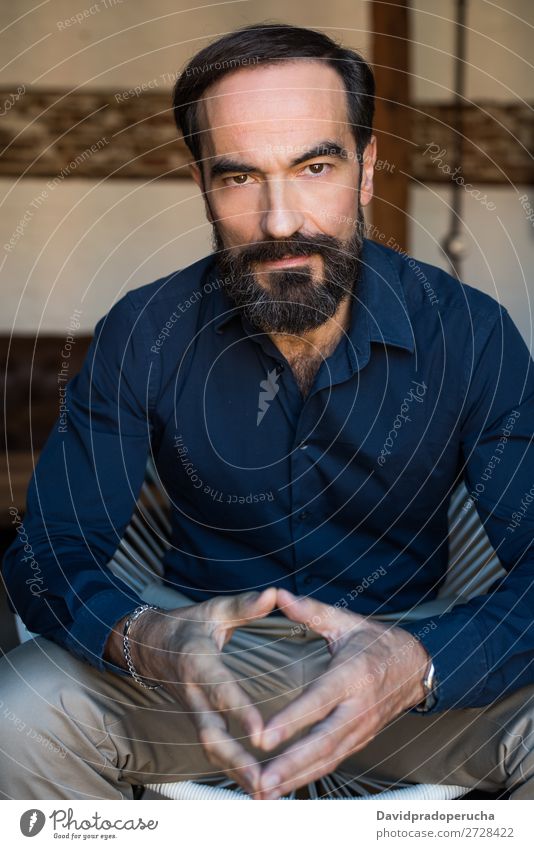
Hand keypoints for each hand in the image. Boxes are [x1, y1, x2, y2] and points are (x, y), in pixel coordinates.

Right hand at [105, 588, 276, 794]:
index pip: (221, 689)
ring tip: (264, 793)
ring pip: (211, 749)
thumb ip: (245, 606)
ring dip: (236, 773)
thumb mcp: (214, 610)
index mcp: (198, 661)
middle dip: (237, 761)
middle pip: (211, 734)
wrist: (146, 643)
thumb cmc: (186, 625)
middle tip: (263, 780)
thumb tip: (275, 594)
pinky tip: (256, 786)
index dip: (240, 711)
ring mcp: (192, 710)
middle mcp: (192, 692)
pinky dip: (233, 770)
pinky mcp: (197, 720)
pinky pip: (214, 749)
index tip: (262, 733)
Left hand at [255, 588, 428, 798]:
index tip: (264, 736)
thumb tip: (279, 595)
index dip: (292, 719)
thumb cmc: (375, 641)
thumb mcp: (346, 621)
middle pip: (323, 741)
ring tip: (263, 793)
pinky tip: (282, 789)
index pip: (319, 700)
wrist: (416, 666)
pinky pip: (332, 763)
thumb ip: (311, 611)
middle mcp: (358, 708)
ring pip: (327, 759)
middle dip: (291, 764)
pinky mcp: (360, 741)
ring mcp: (361, 729)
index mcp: (353, 674)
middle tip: (261, 780)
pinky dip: (307, 778)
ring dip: (295, 779)